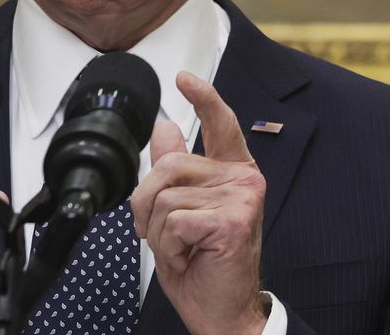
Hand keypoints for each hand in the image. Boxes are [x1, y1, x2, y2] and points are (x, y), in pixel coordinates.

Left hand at [132, 72, 269, 334]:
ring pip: (166, 196)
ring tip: (180, 248)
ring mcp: (242, 198)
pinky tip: (189, 256)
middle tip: (158, 232)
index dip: (204, 97)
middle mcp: (243, 179)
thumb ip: (176, 172)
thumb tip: (164, 130)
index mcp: (233, 172)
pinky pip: (174, 220)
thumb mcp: (181, 212)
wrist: (222, 312)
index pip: (220, 123)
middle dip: (146, 203)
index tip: (184, 79)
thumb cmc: (204, 266)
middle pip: (169, 165)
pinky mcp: (233, 219)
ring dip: (158, 231)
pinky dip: (169, 245)